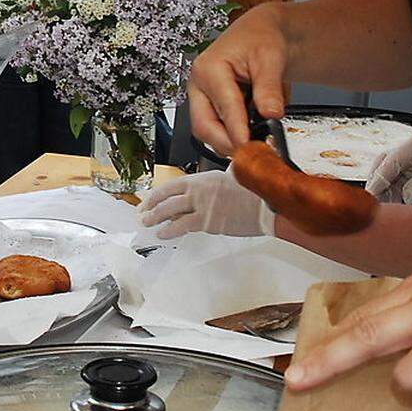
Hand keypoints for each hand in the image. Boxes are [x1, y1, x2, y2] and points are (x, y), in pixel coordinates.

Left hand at [138, 169, 273, 237]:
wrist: (267, 206)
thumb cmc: (257, 193)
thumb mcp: (238, 177)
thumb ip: (225, 177)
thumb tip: (226, 176)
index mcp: (206, 178)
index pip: (175, 184)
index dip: (159, 193)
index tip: (150, 198)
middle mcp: (200, 189)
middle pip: (168, 197)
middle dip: (152, 205)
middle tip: (144, 212)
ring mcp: (202, 205)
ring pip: (170, 210)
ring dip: (156, 218)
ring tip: (148, 223)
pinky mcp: (207, 221)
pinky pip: (182, 226)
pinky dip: (170, 231)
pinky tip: (163, 234)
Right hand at [188, 4, 287, 155]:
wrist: (260, 35)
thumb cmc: (260, 39)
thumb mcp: (271, 58)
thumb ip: (269, 87)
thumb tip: (271, 113)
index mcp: (209, 69)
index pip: (223, 108)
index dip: (237, 131)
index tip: (249, 147)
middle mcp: (199, 85)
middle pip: (204, 127)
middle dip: (228, 143)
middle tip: (253, 153)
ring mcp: (202, 98)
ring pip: (207, 133)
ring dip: (230, 141)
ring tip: (255, 140)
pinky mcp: (209, 109)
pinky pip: (216, 131)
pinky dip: (233, 136)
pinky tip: (250, 132)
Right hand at [365, 129, 411, 203]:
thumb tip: (405, 197)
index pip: (386, 164)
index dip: (376, 183)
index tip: (370, 200)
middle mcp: (408, 151)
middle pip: (381, 169)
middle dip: (376, 188)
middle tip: (373, 208)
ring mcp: (411, 160)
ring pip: (388, 177)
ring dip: (385, 193)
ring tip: (384, 211)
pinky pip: (399, 183)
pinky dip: (395, 195)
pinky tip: (396, 207)